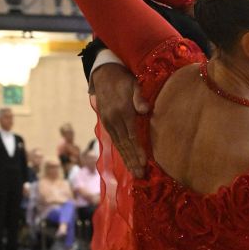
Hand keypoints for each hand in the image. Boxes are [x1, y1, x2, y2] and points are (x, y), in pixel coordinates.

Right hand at [91, 63, 149, 177]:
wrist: (104, 74)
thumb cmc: (124, 80)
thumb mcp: (133, 84)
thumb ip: (139, 97)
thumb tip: (145, 109)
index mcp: (122, 112)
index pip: (131, 136)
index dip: (138, 150)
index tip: (144, 162)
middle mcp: (113, 120)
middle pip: (124, 144)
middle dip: (132, 160)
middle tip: (140, 175)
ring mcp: (108, 122)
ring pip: (118, 144)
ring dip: (127, 159)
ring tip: (135, 173)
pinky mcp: (106, 123)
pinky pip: (114, 140)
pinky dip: (121, 152)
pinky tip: (127, 161)